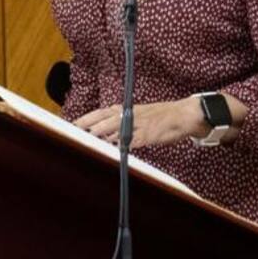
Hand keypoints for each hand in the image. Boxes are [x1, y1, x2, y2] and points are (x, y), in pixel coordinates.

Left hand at [76, 98, 206, 148]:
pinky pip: (133, 140)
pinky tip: (114, 148)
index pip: (102, 112)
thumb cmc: (160, 117)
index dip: (88, 117)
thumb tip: (107, 136)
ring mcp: (139, 124)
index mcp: (127, 109)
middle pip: (105, 118)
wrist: (183, 115)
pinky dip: (123, 144)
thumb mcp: (139, 117)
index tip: (74, 123)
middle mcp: (130, 115)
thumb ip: (123, 125)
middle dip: (89, 124)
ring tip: (88, 138)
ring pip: (117, 128)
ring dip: (102, 133)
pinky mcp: (149, 135)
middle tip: (75, 130)